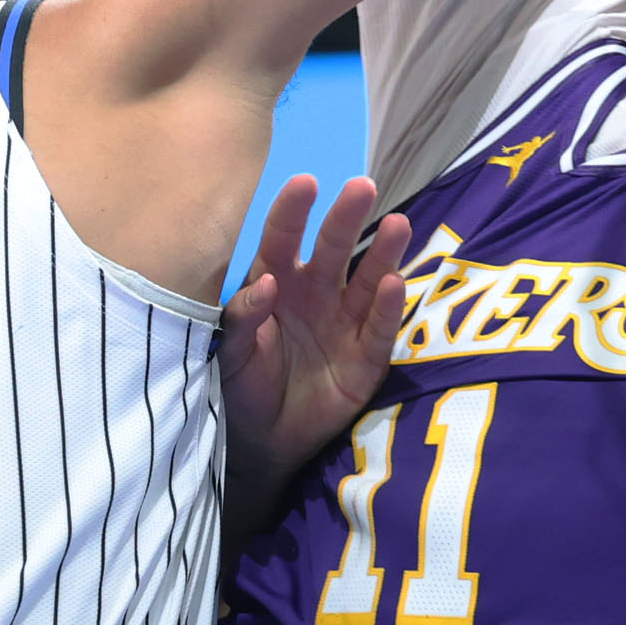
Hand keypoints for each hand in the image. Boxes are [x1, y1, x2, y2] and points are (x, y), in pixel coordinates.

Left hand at [219, 175, 408, 537]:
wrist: (260, 441)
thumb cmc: (239, 384)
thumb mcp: (228, 352)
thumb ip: (242, 316)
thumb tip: (267, 282)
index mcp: (275, 282)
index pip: (282, 239)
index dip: (293, 211)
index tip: (305, 183)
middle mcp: (314, 293)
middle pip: (333, 248)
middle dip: (347, 218)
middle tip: (362, 187)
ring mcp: (344, 322)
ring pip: (367, 279)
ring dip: (382, 253)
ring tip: (397, 224)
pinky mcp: (366, 358)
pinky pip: (379, 329)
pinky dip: (388, 307)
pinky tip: (396, 283)